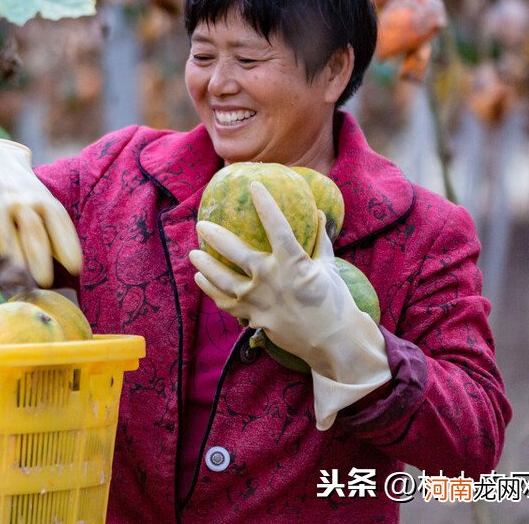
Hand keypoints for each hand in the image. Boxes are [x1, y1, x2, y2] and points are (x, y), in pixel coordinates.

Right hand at [0, 139, 81, 286]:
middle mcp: (20, 199)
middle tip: (45, 282)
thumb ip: (53, 227)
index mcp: (41, 197)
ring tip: (19, 283)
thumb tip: (73, 265)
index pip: (58, 221)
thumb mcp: (39, 199)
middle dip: (41, 259)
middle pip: (33, 231)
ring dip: (14, 262)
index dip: (67, 245)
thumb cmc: (18, 192)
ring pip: (7, 237)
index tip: (75, 268)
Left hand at [189, 182, 390, 429]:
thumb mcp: (329, 268)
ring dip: (205, 267)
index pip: (278, 227)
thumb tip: (318, 212)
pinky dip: (212, 292)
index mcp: (294, 264)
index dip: (265, 205)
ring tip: (193, 254)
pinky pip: (227, 304)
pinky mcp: (254, 318)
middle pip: (236, 254)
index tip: (254, 186)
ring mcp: (260, 301)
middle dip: (216, 237)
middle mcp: (272, 279)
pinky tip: (202, 281)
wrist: (334, 343)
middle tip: (201, 225)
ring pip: (223, 281)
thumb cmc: (334, 303)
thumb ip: (320, 240)